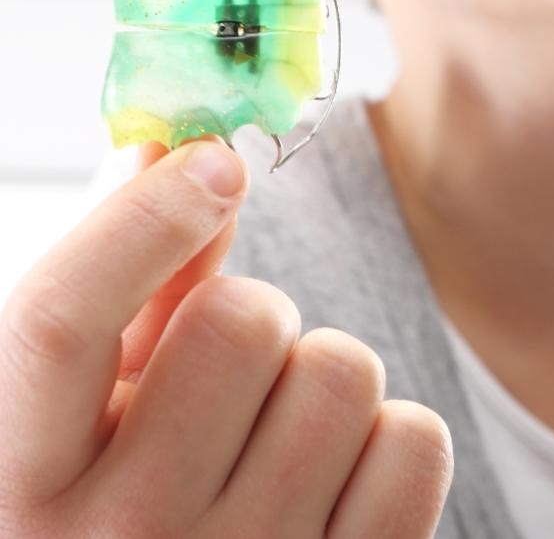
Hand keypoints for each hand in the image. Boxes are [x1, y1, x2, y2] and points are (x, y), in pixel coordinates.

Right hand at [0, 141, 452, 537]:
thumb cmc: (135, 505)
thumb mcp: (99, 412)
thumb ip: (133, 290)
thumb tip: (164, 152)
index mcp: (26, 480)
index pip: (63, 319)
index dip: (144, 217)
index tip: (214, 162)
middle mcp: (121, 538)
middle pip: (244, 321)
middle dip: (261, 316)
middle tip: (242, 369)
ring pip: (343, 370)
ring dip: (326, 378)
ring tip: (283, 434)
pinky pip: (416, 442)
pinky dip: (392, 440)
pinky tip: (341, 478)